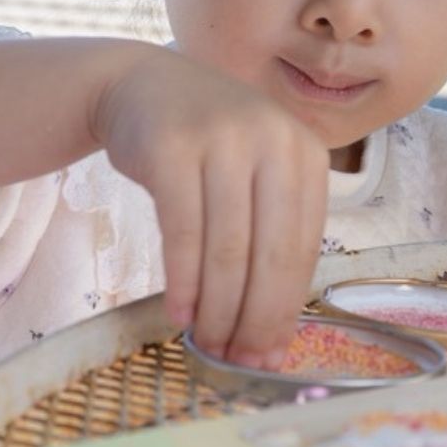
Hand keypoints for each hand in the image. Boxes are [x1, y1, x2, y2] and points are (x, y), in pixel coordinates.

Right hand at [92, 49, 329, 369]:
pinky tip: (179, 313)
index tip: (271, 353)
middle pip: (270, 251)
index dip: (287, 309)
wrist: (140, 86)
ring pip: (228, 247)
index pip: (303, 248)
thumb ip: (269, 233)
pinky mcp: (173, 147)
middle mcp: (272, 140)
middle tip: (241, 359)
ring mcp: (223, 139)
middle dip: (256, 317)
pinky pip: (183, 231)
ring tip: (208, 343)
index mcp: (305, 154)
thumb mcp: (254, 173)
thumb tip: (270, 332)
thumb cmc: (205, 146)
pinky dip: (184, 280)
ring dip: (218, 307)